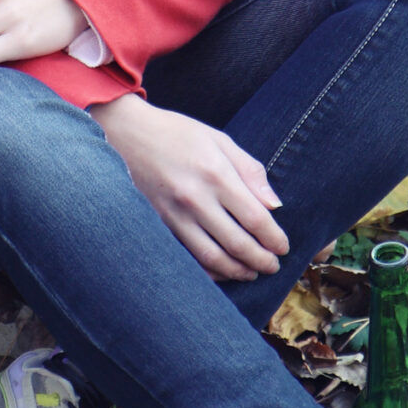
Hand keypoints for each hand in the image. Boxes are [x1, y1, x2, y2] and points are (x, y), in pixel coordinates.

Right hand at [90, 95, 288, 280]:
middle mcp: (195, 198)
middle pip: (237, 244)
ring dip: (238, 271)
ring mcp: (173, 215)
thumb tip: (274, 205)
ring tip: (251, 273)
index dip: (274, 239)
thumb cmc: (176, 134)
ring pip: (212, 258)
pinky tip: (222, 271)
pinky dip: (209, 271)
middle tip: (272, 266)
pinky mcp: (158, 224)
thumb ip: (250, 171)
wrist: (124, 134)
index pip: (255, 218)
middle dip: (261, 260)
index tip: (283, 247)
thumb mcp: (219, 140)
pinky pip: (187, 258)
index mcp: (215, 174)